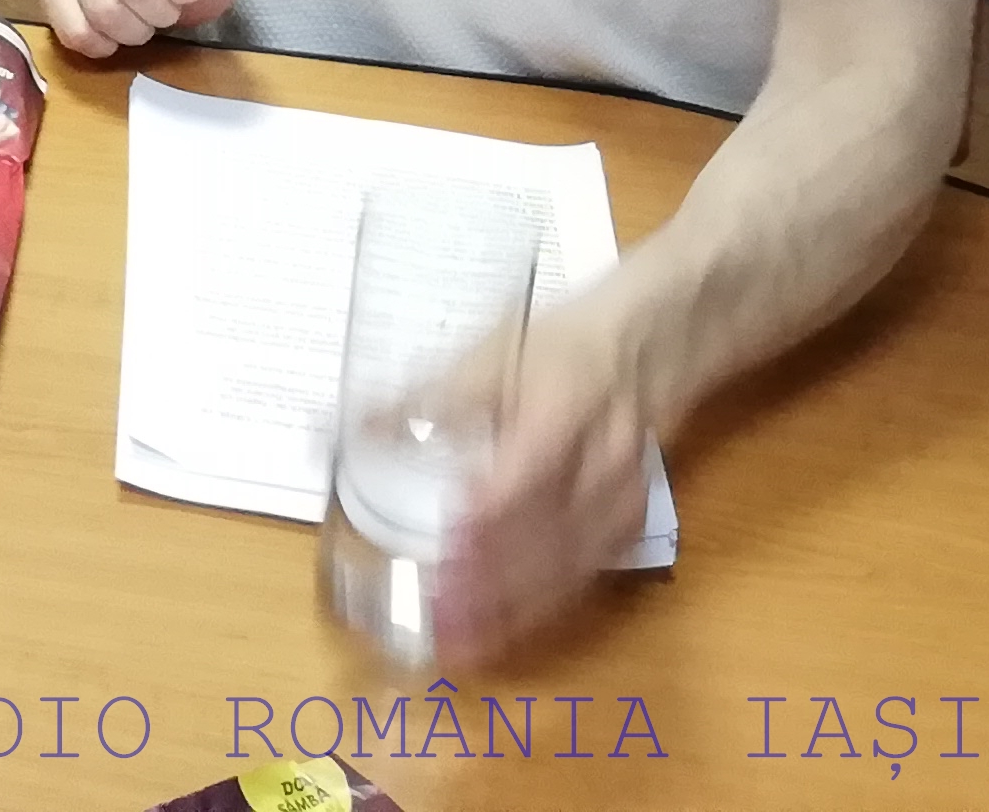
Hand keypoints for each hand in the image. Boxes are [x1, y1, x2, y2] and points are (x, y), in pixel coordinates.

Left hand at [426, 299, 658, 662]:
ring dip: (517, 608)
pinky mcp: (627, 525)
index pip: (525, 475)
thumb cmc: (552, 346)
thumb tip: (344, 427)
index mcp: (561, 411)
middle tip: (439, 623)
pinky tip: (507, 626)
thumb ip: (421, 397)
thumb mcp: (486, 353)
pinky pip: (587, 574)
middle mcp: (599, 464)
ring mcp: (620, 499)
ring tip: (462, 642)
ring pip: (571, 566)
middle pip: (548, 536)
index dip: (486, 517)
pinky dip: (545, 604)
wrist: (644, 346)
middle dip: (494, 585)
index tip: (445, 549)